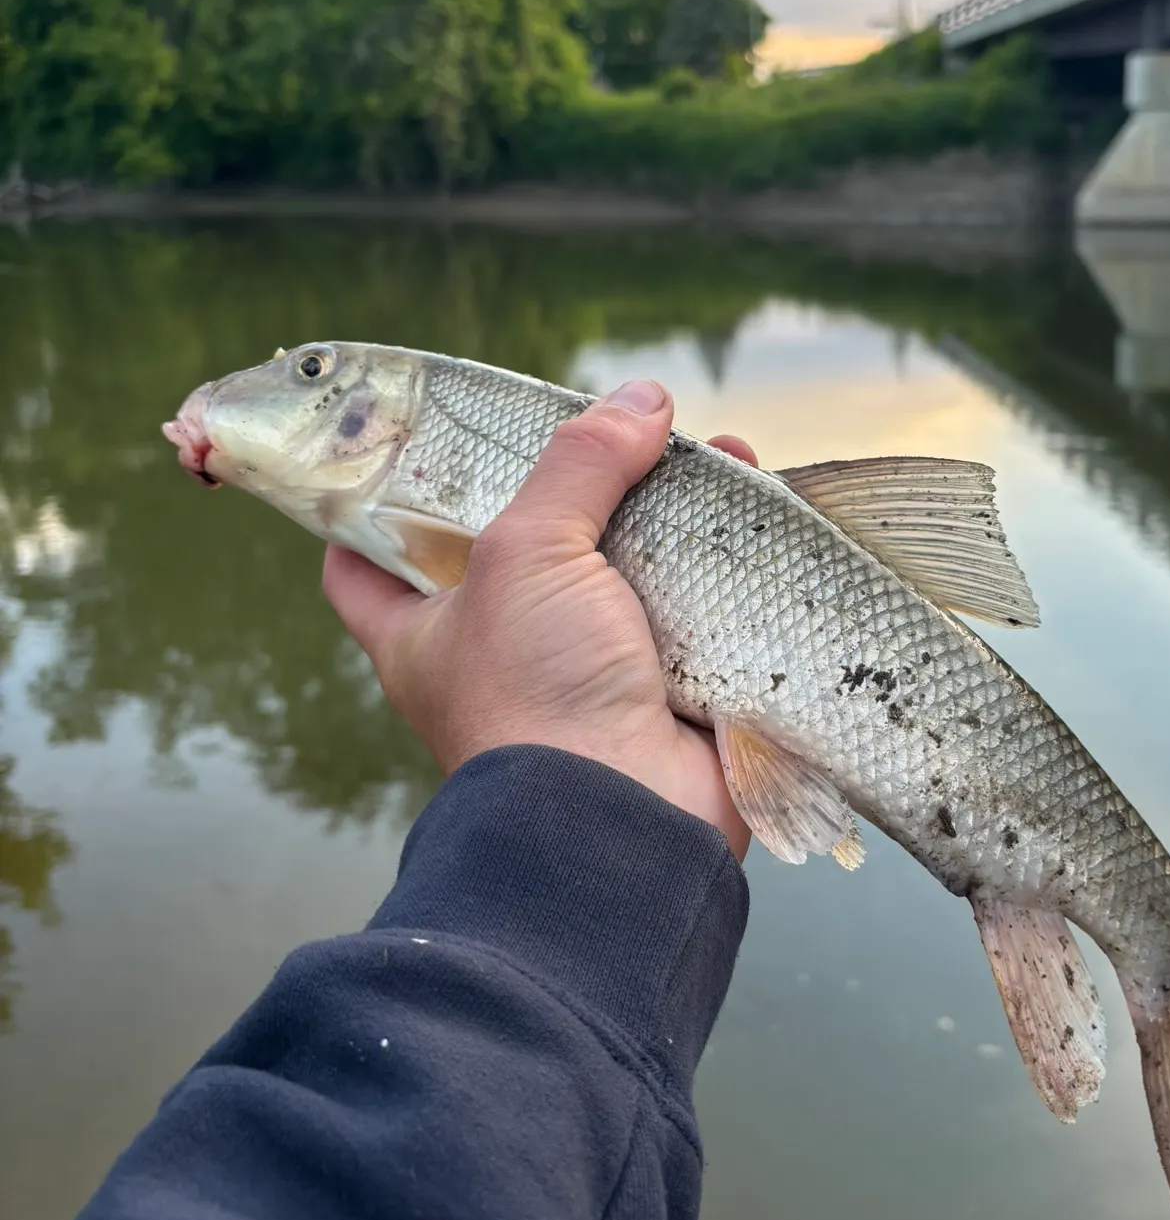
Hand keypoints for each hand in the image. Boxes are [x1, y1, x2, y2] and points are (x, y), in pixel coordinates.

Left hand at [322, 379, 754, 859]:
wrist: (626, 819)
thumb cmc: (536, 692)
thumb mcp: (527, 554)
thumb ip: (575, 465)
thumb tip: (641, 400)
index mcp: (423, 632)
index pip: (363, 565)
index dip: (371, 506)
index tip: (407, 452)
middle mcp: (500, 654)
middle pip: (522, 549)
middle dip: (569, 489)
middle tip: (607, 432)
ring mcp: (586, 675)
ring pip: (622, 573)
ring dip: (668, 512)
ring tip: (712, 452)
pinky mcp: (664, 691)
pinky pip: (693, 611)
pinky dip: (724, 563)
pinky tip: (756, 503)